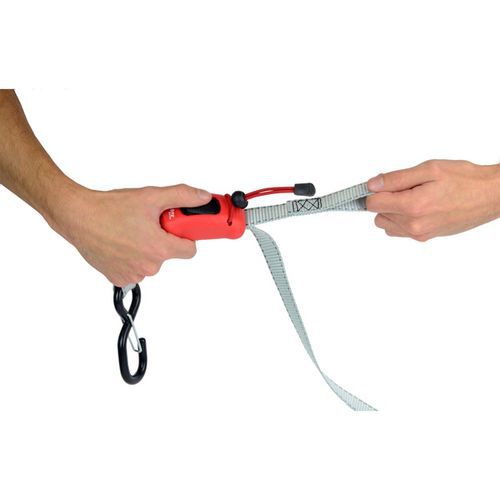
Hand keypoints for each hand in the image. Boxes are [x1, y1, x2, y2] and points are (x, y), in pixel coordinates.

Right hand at [48, 183, 211, 286]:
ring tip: (129, 232)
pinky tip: (119, 243)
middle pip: (168, 255)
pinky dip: (130, 258)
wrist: (76, 216)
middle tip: (146, 224)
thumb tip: (203, 197)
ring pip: (150, 262)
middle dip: (162, 240)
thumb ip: (182, 196)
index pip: (190, 250)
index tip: (177, 229)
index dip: (185, 237)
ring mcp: (133, 275)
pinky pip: (134, 270)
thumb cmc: (109, 208)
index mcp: (159, 249)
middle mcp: (148, 266)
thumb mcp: (151, 196)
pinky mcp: (119, 279)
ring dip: (145, 249)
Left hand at [366, 160, 499, 240]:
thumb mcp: (429, 169)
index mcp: (412, 206)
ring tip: (414, 197)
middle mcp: (414, 225)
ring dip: (393, 211)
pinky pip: (400, 231)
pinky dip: (403, 219)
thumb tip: (373, 184)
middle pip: (378, 214)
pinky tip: (419, 207)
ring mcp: (419, 234)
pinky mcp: (426, 237)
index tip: (382, 183)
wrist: (491, 195)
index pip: (372, 203)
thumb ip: (396, 178)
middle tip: (406, 188)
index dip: (374, 190)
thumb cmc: (465, 179)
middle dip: (386, 200)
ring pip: (387, 225)